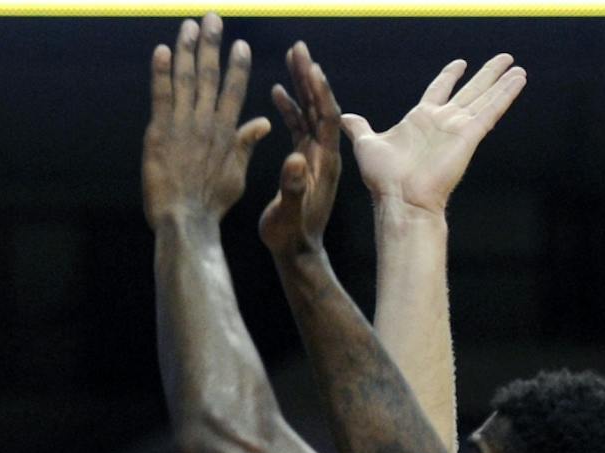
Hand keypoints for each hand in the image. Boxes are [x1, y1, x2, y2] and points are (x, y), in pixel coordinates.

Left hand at [142, 14, 269, 229]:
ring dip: (187, 48)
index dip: (237, 64)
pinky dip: (161, 72)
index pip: (234, 88)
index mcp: (227, 130)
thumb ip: (246, 144)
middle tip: (212, 18)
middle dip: (211, 43)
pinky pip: (161, 95)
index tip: (240, 44)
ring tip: (189, 25)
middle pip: (210, 74)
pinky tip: (162, 50)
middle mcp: (207, 121)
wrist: (186, 219)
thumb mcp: (236, 174)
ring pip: (186, 78)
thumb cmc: (211, 203)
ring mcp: (183, 124)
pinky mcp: (160, 132)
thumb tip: (263, 122)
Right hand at [259, 42, 341, 257]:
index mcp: (325, 162)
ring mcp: (314, 156)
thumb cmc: (291, 236)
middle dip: (309, 77)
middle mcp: (324, 153)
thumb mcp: (289, 214)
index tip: (310, 66)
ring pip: (310, 112)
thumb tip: (294, 160)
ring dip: (301, 86)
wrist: (296, 252)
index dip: (320, 91)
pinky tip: (277, 92)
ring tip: (290, 58)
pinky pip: (299, 126)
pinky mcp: (303, 160)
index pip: (327, 117)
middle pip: (320, 106)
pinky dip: (290, 107)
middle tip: (299, 48)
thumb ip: (292, 188)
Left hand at [343, 52, 524, 215]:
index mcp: (420, 119)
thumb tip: (345, 118)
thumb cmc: (383, 178)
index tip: (460, 63)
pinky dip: (506, 94)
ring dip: (502, 82)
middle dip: (486, 75)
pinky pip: (492, 110)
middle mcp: (442, 122)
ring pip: (485, 97)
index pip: (439, 90)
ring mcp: (457, 128)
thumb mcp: (367, 145)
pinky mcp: (470, 135)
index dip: (449, 76)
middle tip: (503, 59)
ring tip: (517, 67)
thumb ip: (360, 128)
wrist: (401, 199)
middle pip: (469, 90)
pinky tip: (519, 79)